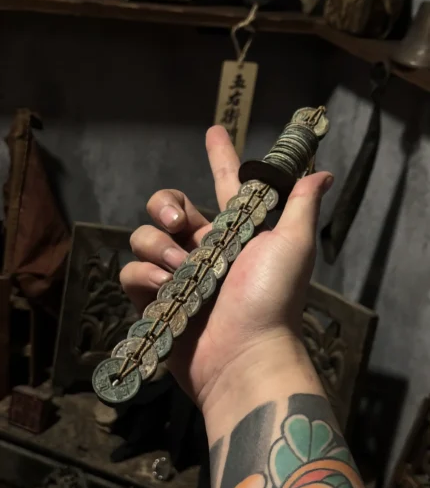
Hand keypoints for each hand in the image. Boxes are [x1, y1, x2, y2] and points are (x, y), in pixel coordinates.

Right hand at [120, 126, 332, 414]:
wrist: (244, 357)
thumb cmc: (272, 299)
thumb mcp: (292, 246)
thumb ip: (299, 205)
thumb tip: (322, 171)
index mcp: (233, 233)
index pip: (224, 185)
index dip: (221, 157)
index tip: (214, 131)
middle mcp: (202, 249)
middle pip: (167, 207)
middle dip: (163, 204)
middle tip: (178, 222)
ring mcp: (176, 276)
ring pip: (145, 238)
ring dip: (157, 247)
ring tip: (179, 269)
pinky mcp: (154, 302)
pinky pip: (132, 273)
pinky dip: (144, 277)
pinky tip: (161, 288)